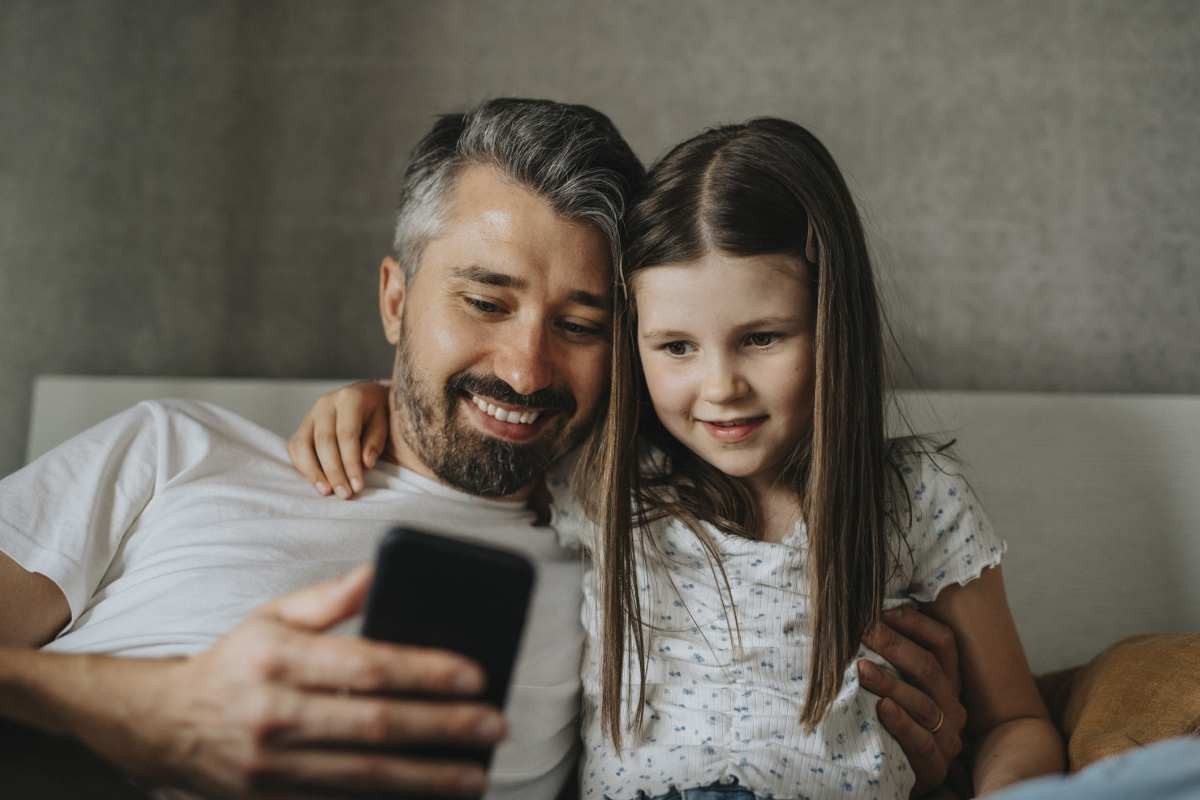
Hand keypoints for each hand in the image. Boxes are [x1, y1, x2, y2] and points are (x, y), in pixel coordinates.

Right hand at [88, 567, 503, 797]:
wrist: (162, 726)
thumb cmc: (233, 663)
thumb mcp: (271, 617)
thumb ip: (328, 598)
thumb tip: (380, 573)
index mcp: (278, 659)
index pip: (366, 666)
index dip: (425, 672)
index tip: (475, 675)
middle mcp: (274, 714)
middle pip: (374, 725)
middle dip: (442, 727)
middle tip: (495, 725)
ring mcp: (271, 766)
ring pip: (363, 775)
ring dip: (427, 778)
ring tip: (476, 774)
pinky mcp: (271, 799)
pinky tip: (427, 798)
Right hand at [288, 380, 390, 498]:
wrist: (366, 395)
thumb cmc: (379, 411)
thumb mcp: (385, 421)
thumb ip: (376, 441)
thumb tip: (365, 464)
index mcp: (349, 398)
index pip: (347, 434)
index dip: (351, 463)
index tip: (358, 486)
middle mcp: (325, 403)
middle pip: (324, 441)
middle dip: (334, 472)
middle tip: (344, 494)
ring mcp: (311, 413)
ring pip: (303, 444)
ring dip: (313, 472)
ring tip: (326, 492)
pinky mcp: (303, 425)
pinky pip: (295, 447)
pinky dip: (302, 466)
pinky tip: (316, 482)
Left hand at [860, 605, 967, 798]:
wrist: (900, 772)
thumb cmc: (895, 721)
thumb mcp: (900, 687)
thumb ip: (893, 659)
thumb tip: (866, 616)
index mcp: (947, 681)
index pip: (944, 643)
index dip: (916, 623)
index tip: (882, 610)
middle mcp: (952, 706)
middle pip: (929, 669)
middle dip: (895, 646)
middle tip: (864, 631)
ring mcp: (947, 737)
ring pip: (923, 703)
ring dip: (890, 683)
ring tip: (861, 668)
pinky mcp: (934, 765)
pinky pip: (921, 741)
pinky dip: (901, 723)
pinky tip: (881, 708)